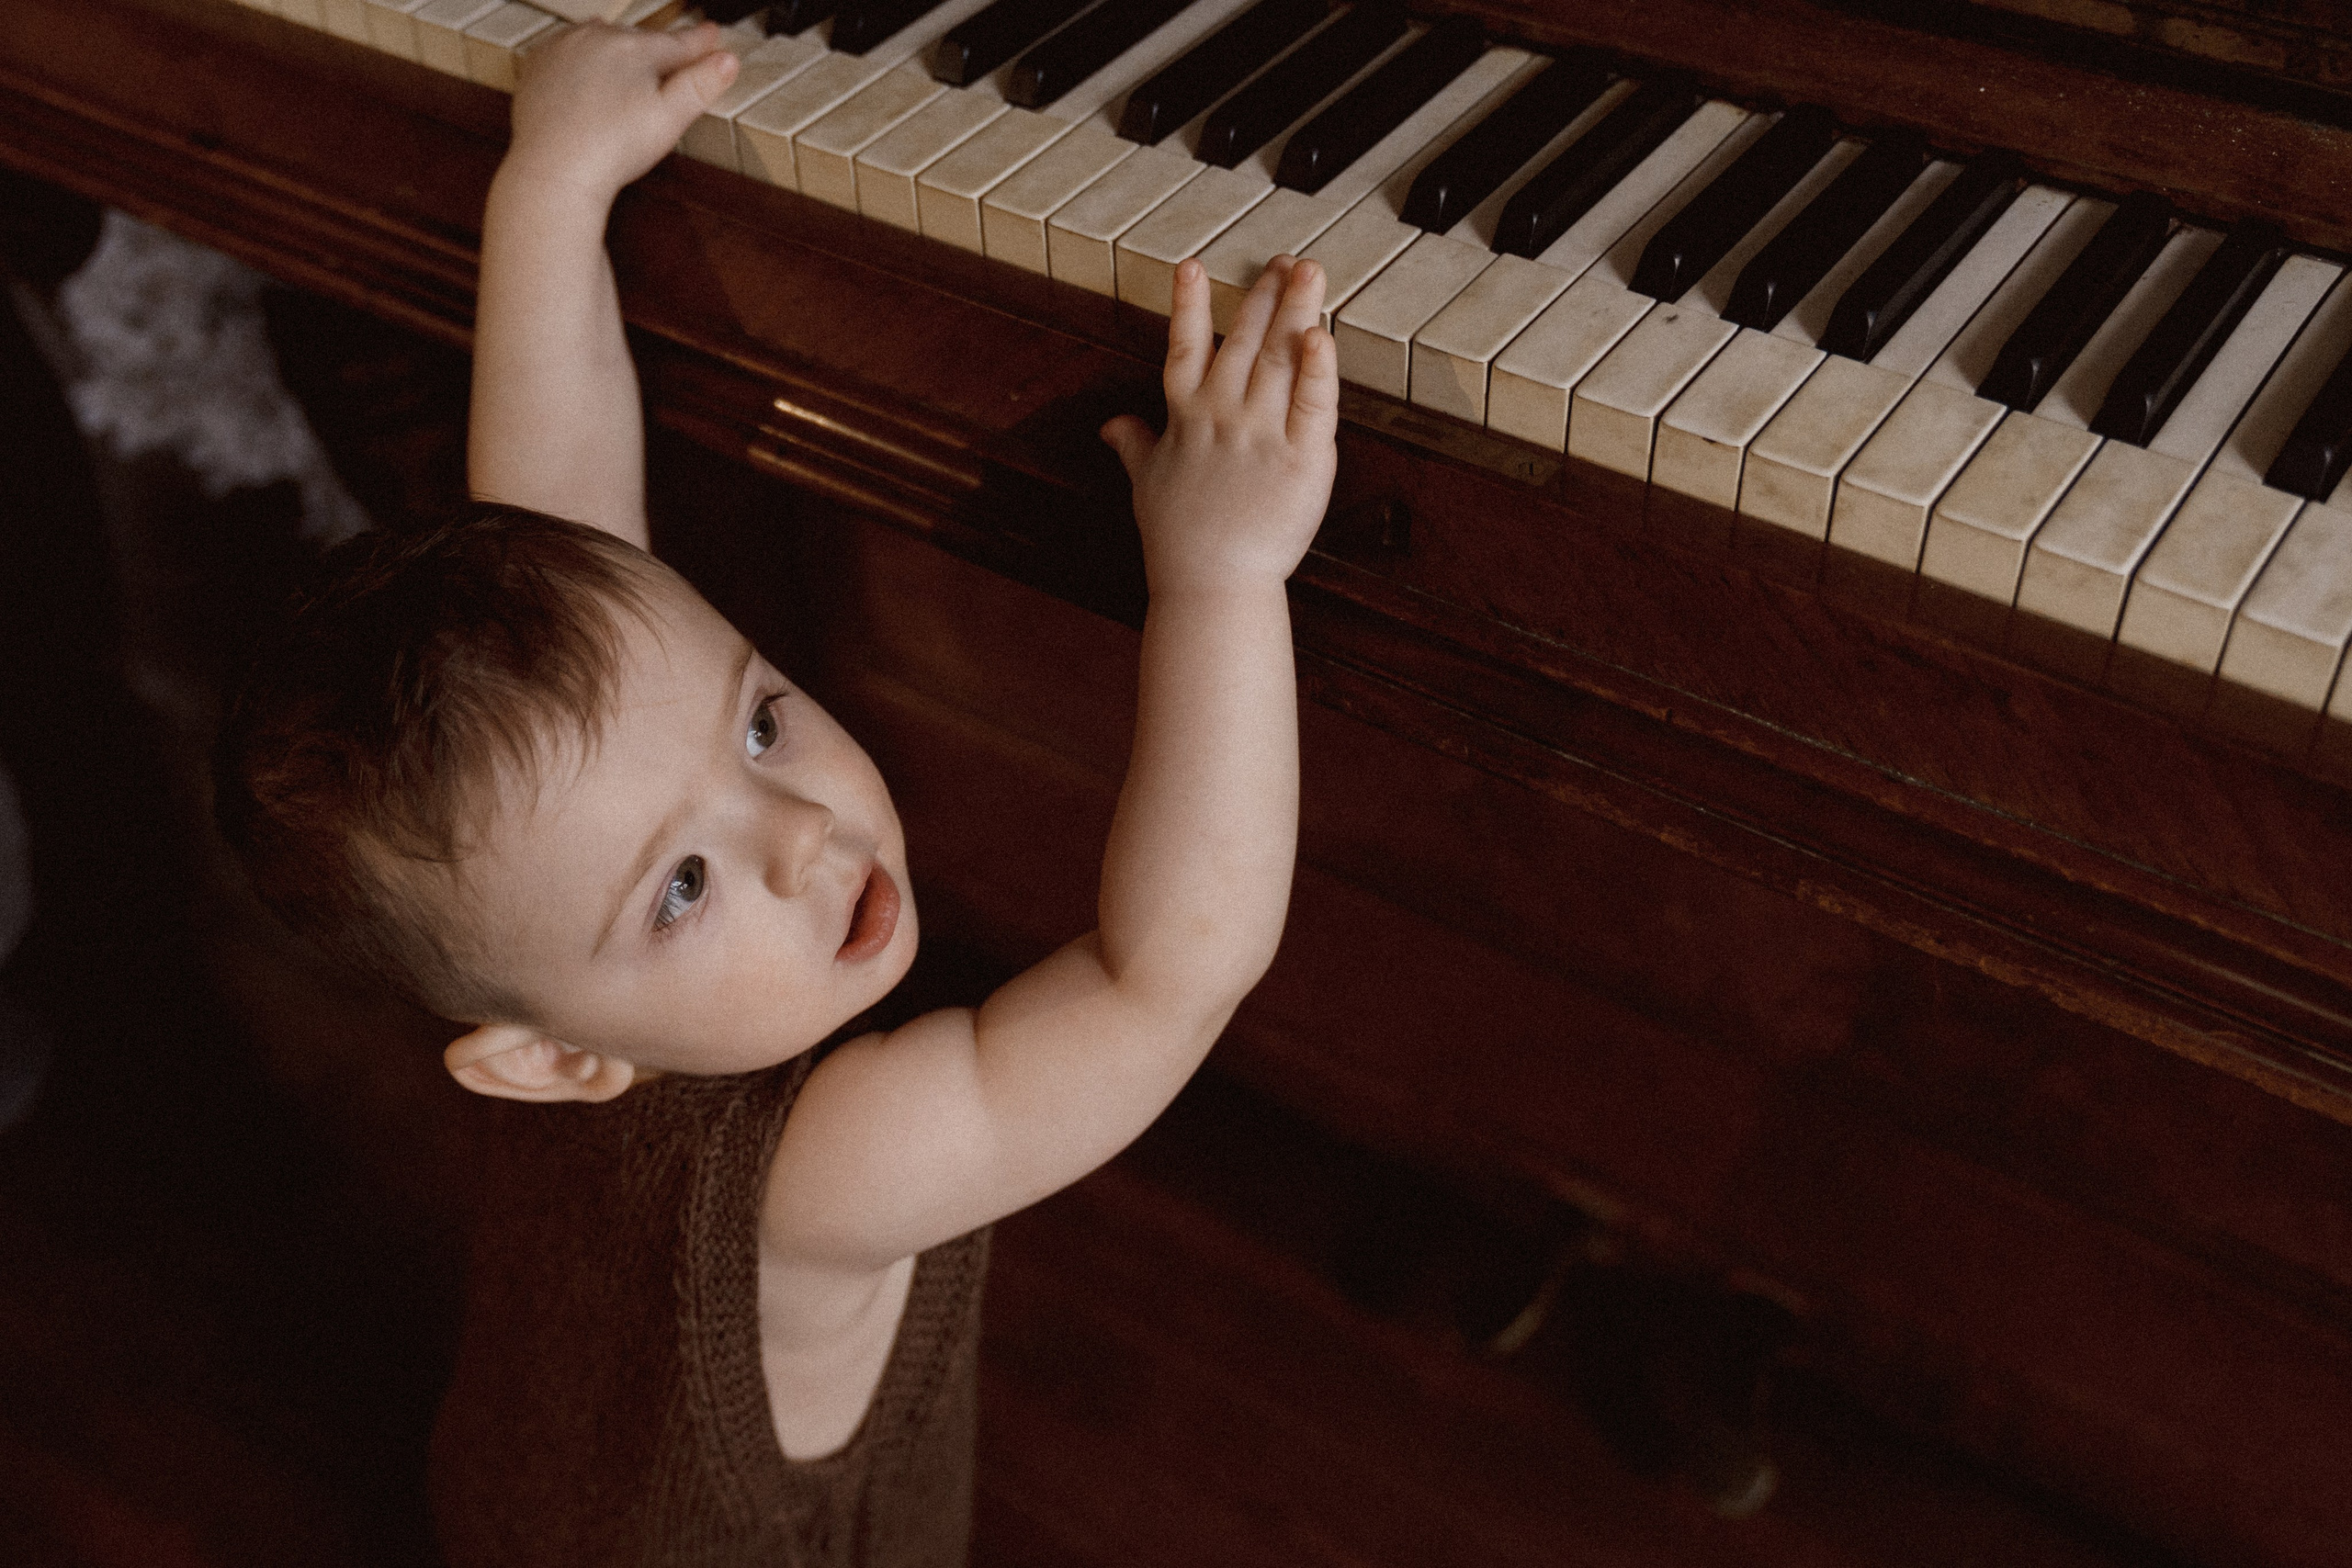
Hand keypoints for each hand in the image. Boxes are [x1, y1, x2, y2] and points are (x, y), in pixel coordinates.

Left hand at [504, 21, 738, 201]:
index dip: (700, 42)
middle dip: (658, 50)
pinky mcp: (539, 64)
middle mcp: (600, 37)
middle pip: (640, 40)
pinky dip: (583, 58)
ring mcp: (566, 47)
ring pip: (603, 40)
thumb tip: (729, 59)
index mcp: (636, 48)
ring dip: (620, 50)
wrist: (554, 168)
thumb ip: (701, 84)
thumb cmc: (613, 148)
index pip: (679, 43)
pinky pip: (568, 50)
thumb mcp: (671, 118)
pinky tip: (591, 74)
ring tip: (632, 65)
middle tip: (675, 56)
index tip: (713, 34)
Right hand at [1101, 256, 1338, 598]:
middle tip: (1283, 260)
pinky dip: (1319, 368)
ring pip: (1280, 358)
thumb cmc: (1179, 539)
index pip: (1184, 347)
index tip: (1192, 265)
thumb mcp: (1146, 483)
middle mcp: (1222, 415)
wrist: (1211, 584)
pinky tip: (1323, 334)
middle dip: (1263, 296)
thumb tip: (1112, 426)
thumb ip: (1135, 446)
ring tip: (1309, 271)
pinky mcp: (1301, 459)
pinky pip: (1313, 404)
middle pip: (1243, 340)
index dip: (1187, 305)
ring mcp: (1262, 433)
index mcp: (1186, 417)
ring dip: (1295, 309)